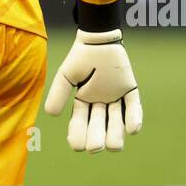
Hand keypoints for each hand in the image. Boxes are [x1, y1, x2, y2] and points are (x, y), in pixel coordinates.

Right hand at [44, 28, 142, 151]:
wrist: (98, 39)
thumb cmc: (81, 56)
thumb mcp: (66, 75)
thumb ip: (59, 92)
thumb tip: (50, 114)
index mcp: (83, 102)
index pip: (80, 123)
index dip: (78, 135)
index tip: (77, 146)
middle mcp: (100, 103)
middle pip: (99, 127)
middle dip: (97, 138)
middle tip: (95, 146)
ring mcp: (116, 98)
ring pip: (117, 122)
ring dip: (115, 134)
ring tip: (113, 145)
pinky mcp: (130, 90)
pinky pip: (134, 107)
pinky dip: (134, 119)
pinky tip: (132, 130)